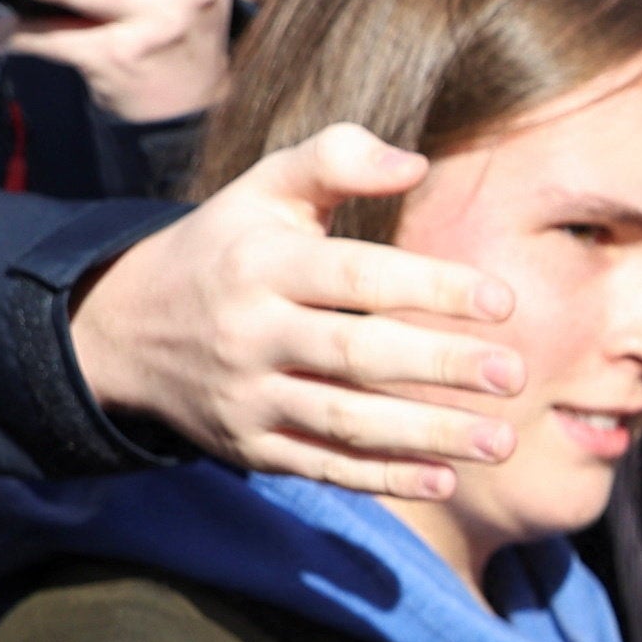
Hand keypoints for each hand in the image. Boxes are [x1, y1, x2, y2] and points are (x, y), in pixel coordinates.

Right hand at [65, 124, 527, 498]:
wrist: (126, 327)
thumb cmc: (228, 246)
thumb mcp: (264, 189)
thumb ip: (335, 160)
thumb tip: (416, 164)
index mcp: (261, 264)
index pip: (357, 277)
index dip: (432, 287)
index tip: (504, 301)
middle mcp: (250, 333)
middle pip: (356, 355)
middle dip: (440, 365)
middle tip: (515, 375)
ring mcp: (247, 397)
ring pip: (345, 421)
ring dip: (428, 435)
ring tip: (503, 440)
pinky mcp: (248, 447)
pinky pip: (323, 466)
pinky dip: (383, 480)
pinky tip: (445, 481)